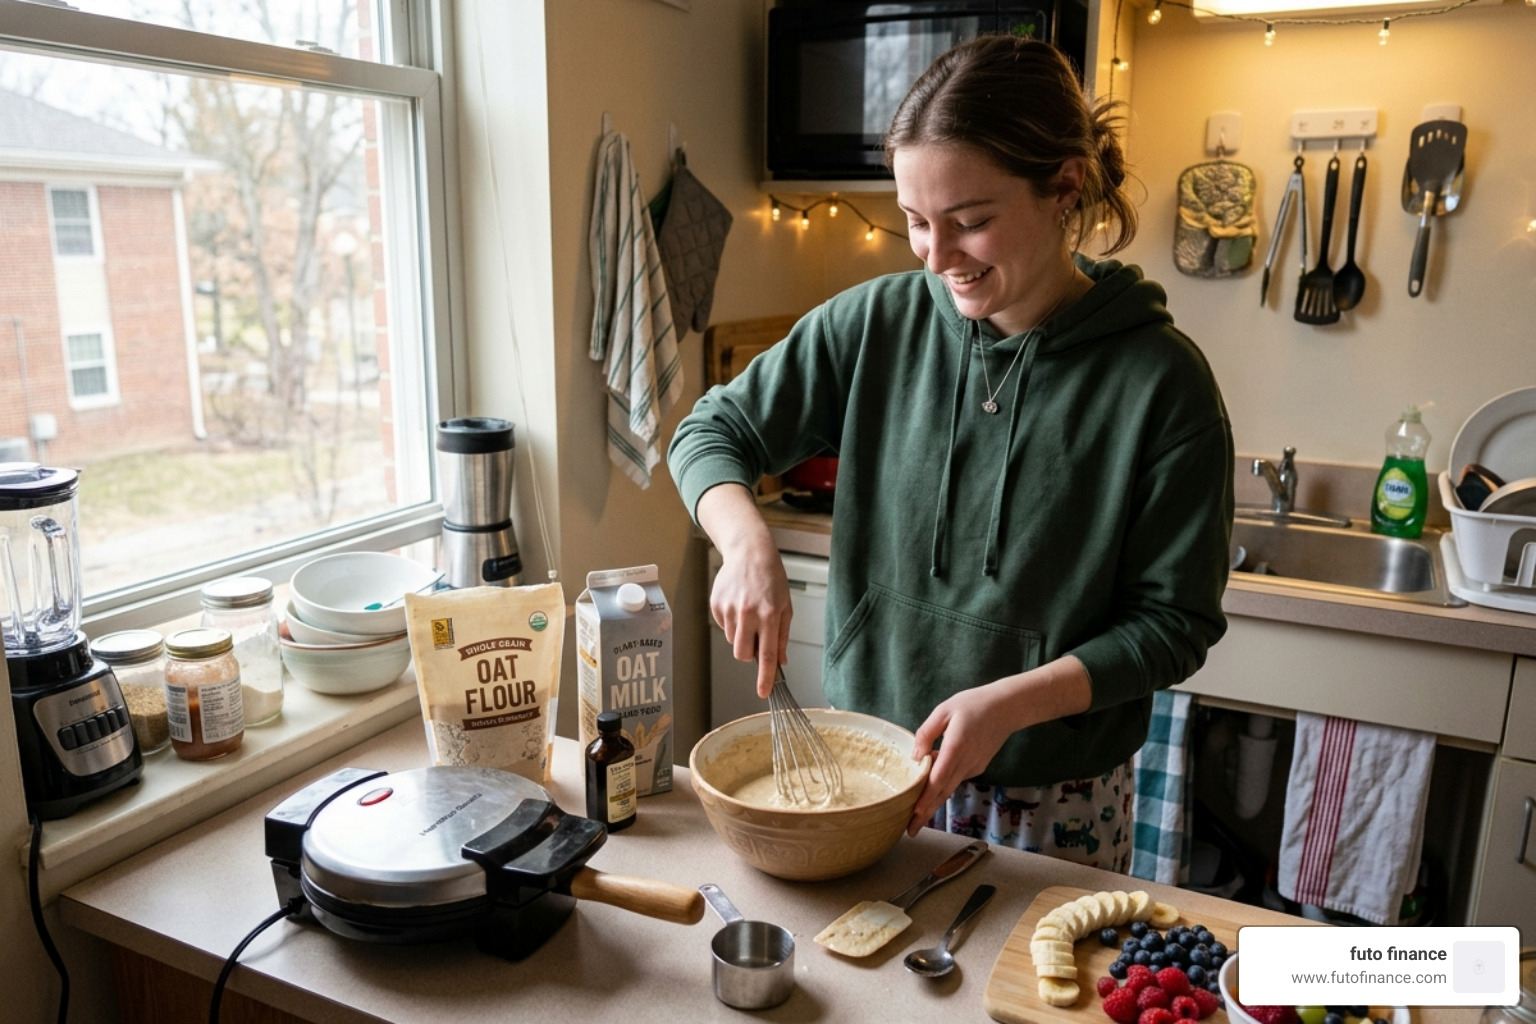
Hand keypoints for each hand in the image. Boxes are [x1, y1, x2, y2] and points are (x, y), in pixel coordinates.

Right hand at [697, 484, 792, 697]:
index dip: (765, 677)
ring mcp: (730, 609)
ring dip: (741, 636)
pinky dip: (731, 623)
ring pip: (732, 641)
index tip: (763, 692)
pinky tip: (738, 605)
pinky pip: (723, 627)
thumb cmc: (771, 578)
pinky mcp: (716, 604)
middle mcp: (748, 613)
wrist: (749, 552)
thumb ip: (782, 636)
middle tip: (757, 638)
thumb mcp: (785, 606)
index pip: (767, 654)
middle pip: (743, 654)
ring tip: (749, 613)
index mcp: (769, 615)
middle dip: (749, 654)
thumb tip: (781, 662)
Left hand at [904, 657, 1092, 835]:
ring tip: (916, 820)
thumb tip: (915, 756)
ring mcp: (974, 767)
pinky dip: (942, 787)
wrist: (1007, 708)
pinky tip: (929, 790)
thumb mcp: (945, 710)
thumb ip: (927, 732)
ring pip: (949, 788)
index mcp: (957, 746)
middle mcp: (966, 762)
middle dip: (927, 812)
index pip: (939, 778)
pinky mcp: (977, 767)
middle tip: (911, 830)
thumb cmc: (973, 704)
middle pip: (943, 791)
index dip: (926, 798)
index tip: (915, 814)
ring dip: (933, 804)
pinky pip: (955, 779)